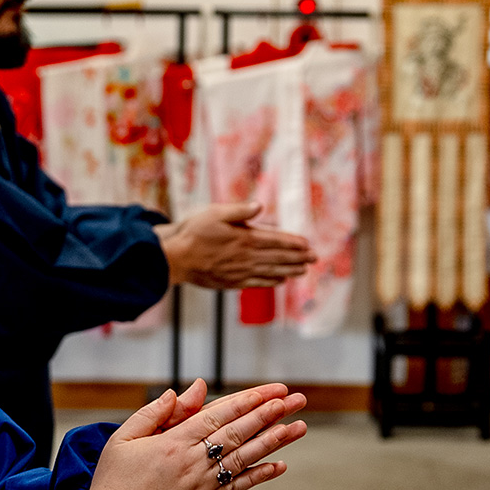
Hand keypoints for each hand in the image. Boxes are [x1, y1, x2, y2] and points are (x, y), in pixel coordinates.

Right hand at [80, 378, 307, 489]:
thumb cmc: (113, 481)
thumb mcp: (123, 438)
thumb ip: (155, 412)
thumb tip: (190, 389)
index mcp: (172, 442)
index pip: (219, 414)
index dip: (248, 401)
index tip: (272, 390)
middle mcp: (193, 462)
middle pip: (239, 431)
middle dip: (270, 413)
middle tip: (296, 398)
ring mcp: (202, 485)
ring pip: (245, 457)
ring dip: (275, 441)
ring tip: (299, 426)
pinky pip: (239, 487)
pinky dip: (260, 475)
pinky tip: (281, 465)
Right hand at [159, 202, 315, 289]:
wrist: (174, 258)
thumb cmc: (192, 233)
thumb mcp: (214, 213)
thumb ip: (239, 211)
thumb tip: (259, 206)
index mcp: (244, 238)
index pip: (275, 240)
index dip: (293, 243)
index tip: (308, 245)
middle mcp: (245, 257)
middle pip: (277, 257)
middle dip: (298, 258)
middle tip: (314, 258)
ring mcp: (239, 272)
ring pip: (270, 272)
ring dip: (289, 270)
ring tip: (303, 270)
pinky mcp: (231, 282)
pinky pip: (257, 283)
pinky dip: (271, 282)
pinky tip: (280, 281)